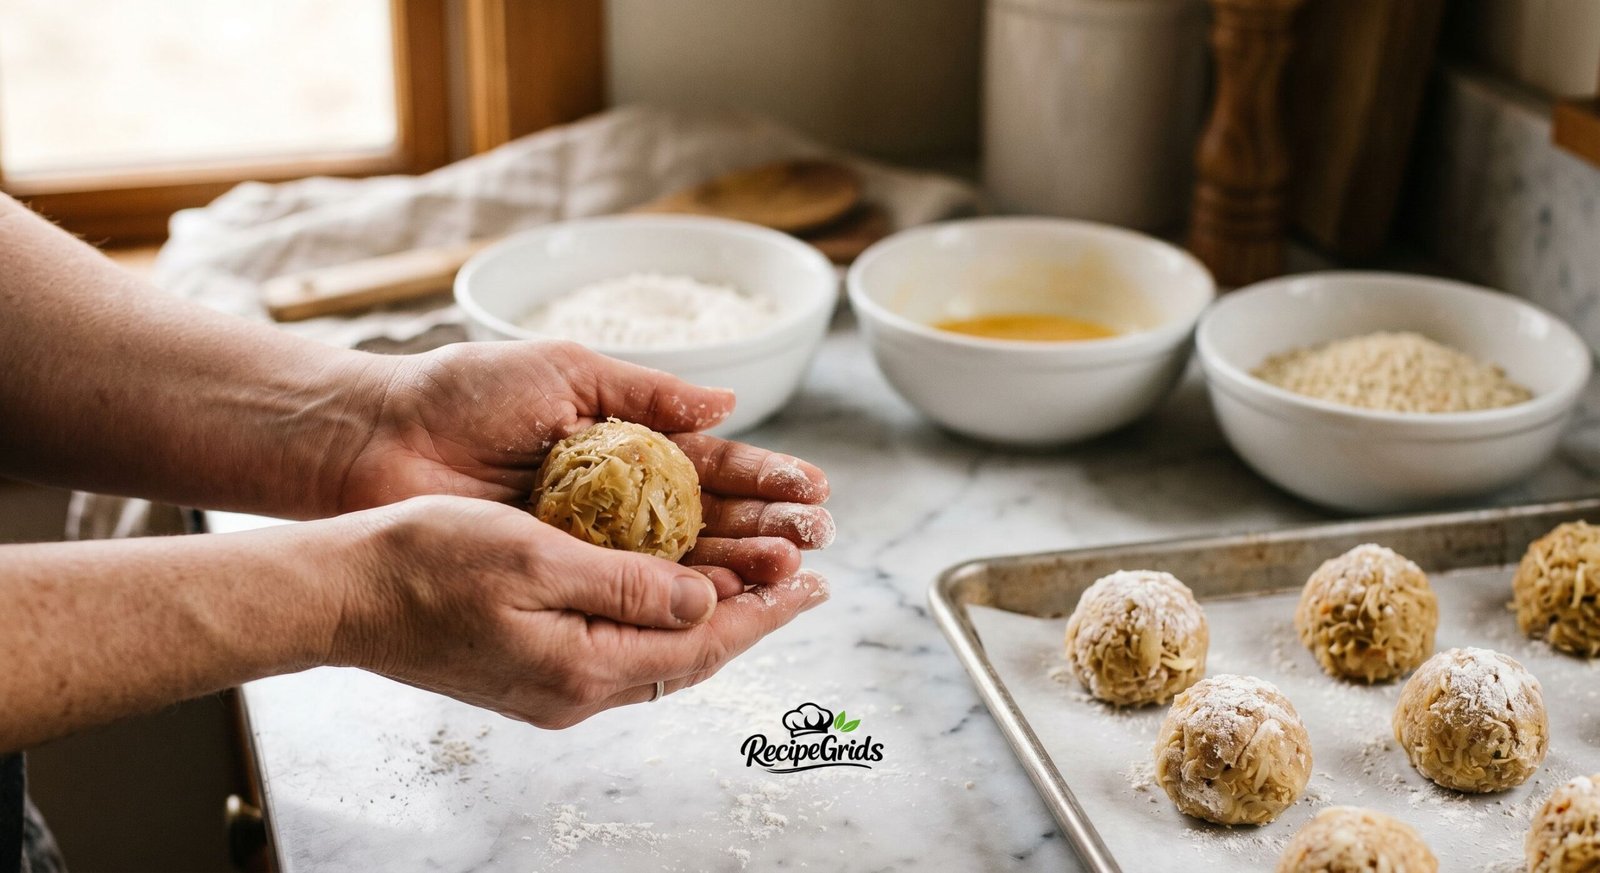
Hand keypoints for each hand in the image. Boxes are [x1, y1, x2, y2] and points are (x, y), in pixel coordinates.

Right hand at [335, 495, 827, 727]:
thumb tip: (708, 599)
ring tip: (758, 583)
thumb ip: (627, 583)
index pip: (702, 642)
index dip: (765, 612)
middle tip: (803, 580)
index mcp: (583, 665)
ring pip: (659, 656)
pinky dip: (664, 619)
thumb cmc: (425, 562)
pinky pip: (623, 650)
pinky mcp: (534, 673)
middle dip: (752, 618)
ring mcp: (553, 687)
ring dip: (712, 619)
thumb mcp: (535, 555)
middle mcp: (575, 690)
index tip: (814, 583)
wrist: (344, 596)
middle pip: (690, 658)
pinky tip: (678, 591)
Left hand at [336, 340, 832, 589]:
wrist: (379, 440)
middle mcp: (618, 500)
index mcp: (626, 443)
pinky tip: (724, 597)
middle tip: (815, 540)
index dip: (765, 480)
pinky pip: (629, 594)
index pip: (713, 468)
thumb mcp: (566, 372)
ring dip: (739, 568)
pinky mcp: (560, 578)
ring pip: (681, 564)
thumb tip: (727, 402)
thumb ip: (648, 391)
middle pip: (711, 521)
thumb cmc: (463, 394)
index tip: (813, 491)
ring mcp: (591, 543)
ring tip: (787, 571)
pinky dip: (679, 598)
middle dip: (767, 530)